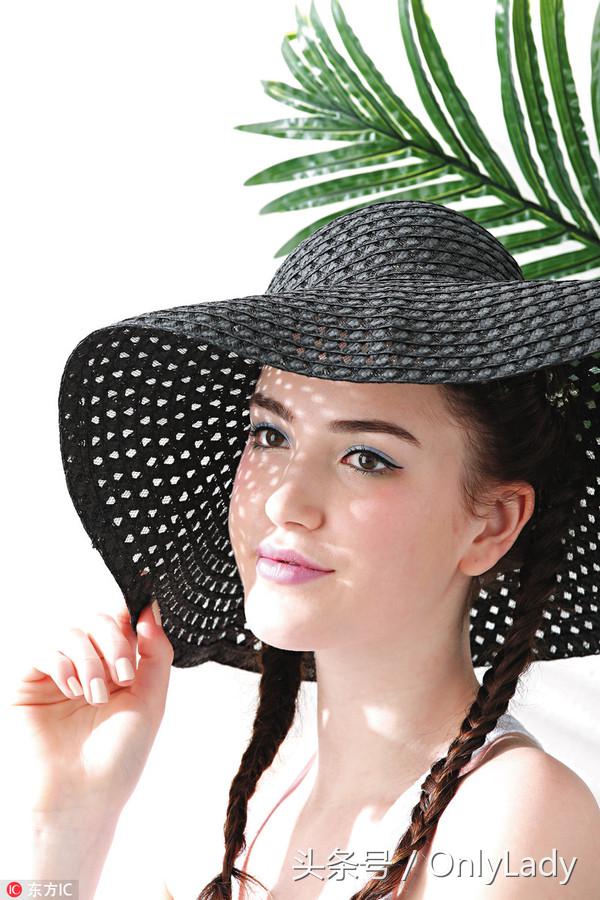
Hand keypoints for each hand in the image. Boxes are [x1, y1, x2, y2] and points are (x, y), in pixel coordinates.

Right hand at [6, 600, 173, 817]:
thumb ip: (156, 653)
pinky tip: (72, 691)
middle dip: (114, 641)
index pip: (120, 623)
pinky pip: (42, 650)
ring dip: (89, 659)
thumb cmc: (118, 758)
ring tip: (95, 695)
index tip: (141, 625)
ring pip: (70, 632)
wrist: (83, 797)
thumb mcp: (151, 700)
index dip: (129, 619)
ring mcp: (57, 674)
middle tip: (122, 676)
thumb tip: (150, 610)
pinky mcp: (28, 684)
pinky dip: (62, 664)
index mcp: (116, 668)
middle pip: (97, 620)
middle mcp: (87, 667)